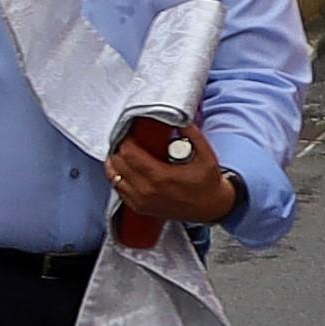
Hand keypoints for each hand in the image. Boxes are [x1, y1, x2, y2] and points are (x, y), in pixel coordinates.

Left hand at [101, 119, 243, 233]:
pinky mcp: (140, 208)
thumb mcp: (206, 155)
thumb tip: (178, 117)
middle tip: (126, 139)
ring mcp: (141, 201)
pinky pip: (119, 190)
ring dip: (116, 163)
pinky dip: (118, 177)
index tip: (130, 132)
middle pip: (118, 164)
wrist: (210, 207)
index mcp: (161, 177)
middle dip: (119, 149)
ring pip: (114, 177)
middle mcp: (147, 191)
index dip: (126, 140)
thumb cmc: (207, 181)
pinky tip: (124, 168)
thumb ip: (192, 134)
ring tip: (123, 152)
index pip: (129, 154)